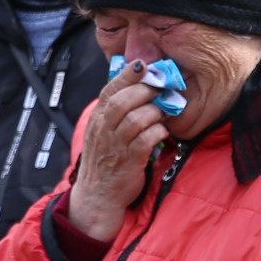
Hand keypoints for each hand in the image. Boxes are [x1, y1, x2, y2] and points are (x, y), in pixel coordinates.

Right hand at [65, 65, 175, 244]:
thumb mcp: (102, 131)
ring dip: (155, 112)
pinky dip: (158, 132)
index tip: (143, 65)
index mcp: (98, 118)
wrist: (98, 195)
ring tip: (162, 113)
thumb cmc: (105, 160)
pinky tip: (162, 132)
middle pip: (124, 100)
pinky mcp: (130, 161)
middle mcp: (104, 129)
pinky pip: (147, 140)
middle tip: (161, 90)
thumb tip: (136, 87)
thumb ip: (115, 111)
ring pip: (137, 118)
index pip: (110, 89)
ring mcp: (116, 145)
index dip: (127, 75)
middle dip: (146, 91)